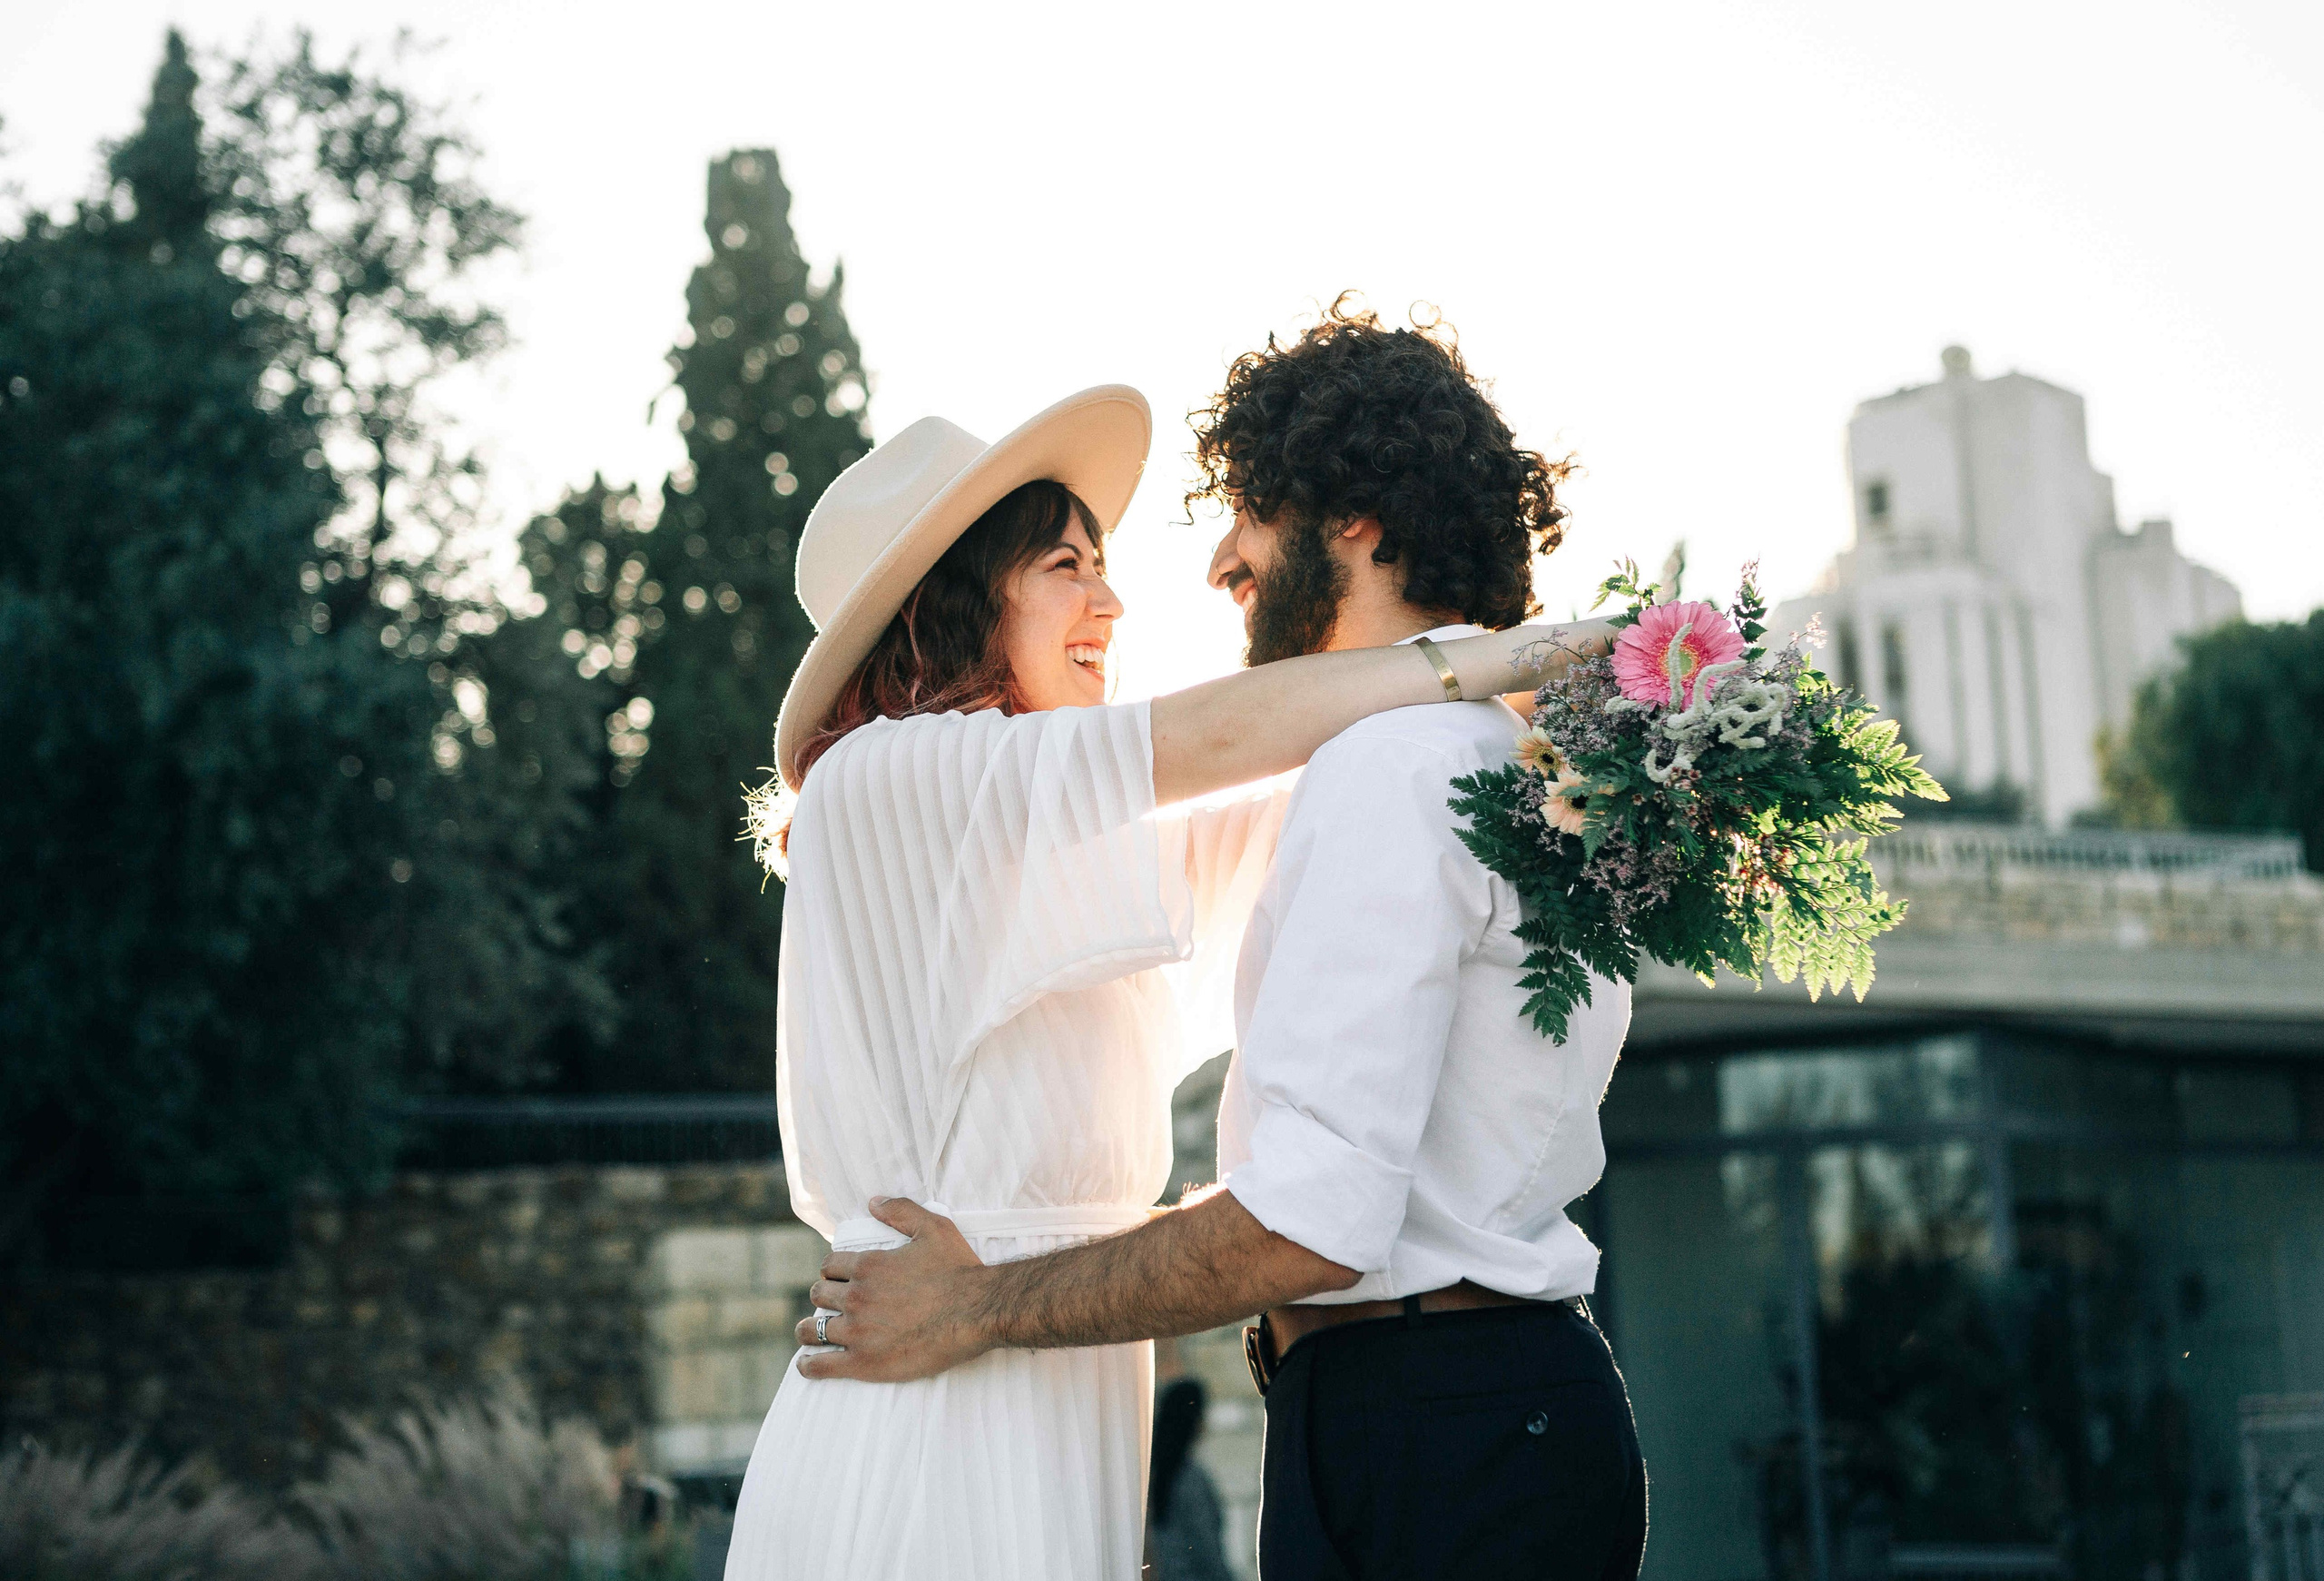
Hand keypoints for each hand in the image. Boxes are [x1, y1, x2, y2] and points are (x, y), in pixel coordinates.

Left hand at [793, 1197, 994, 1382]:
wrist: (977, 1312)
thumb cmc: (958, 1270)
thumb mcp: (933, 1228)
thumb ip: (901, 1210)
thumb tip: (873, 1202)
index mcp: (868, 1266)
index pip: (830, 1266)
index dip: (833, 1271)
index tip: (839, 1279)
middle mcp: (856, 1297)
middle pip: (820, 1295)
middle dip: (825, 1297)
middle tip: (833, 1306)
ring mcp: (857, 1331)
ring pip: (813, 1330)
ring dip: (809, 1330)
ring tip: (811, 1334)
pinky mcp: (863, 1362)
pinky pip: (820, 1365)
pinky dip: (808, 1365)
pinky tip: (807, 1364)